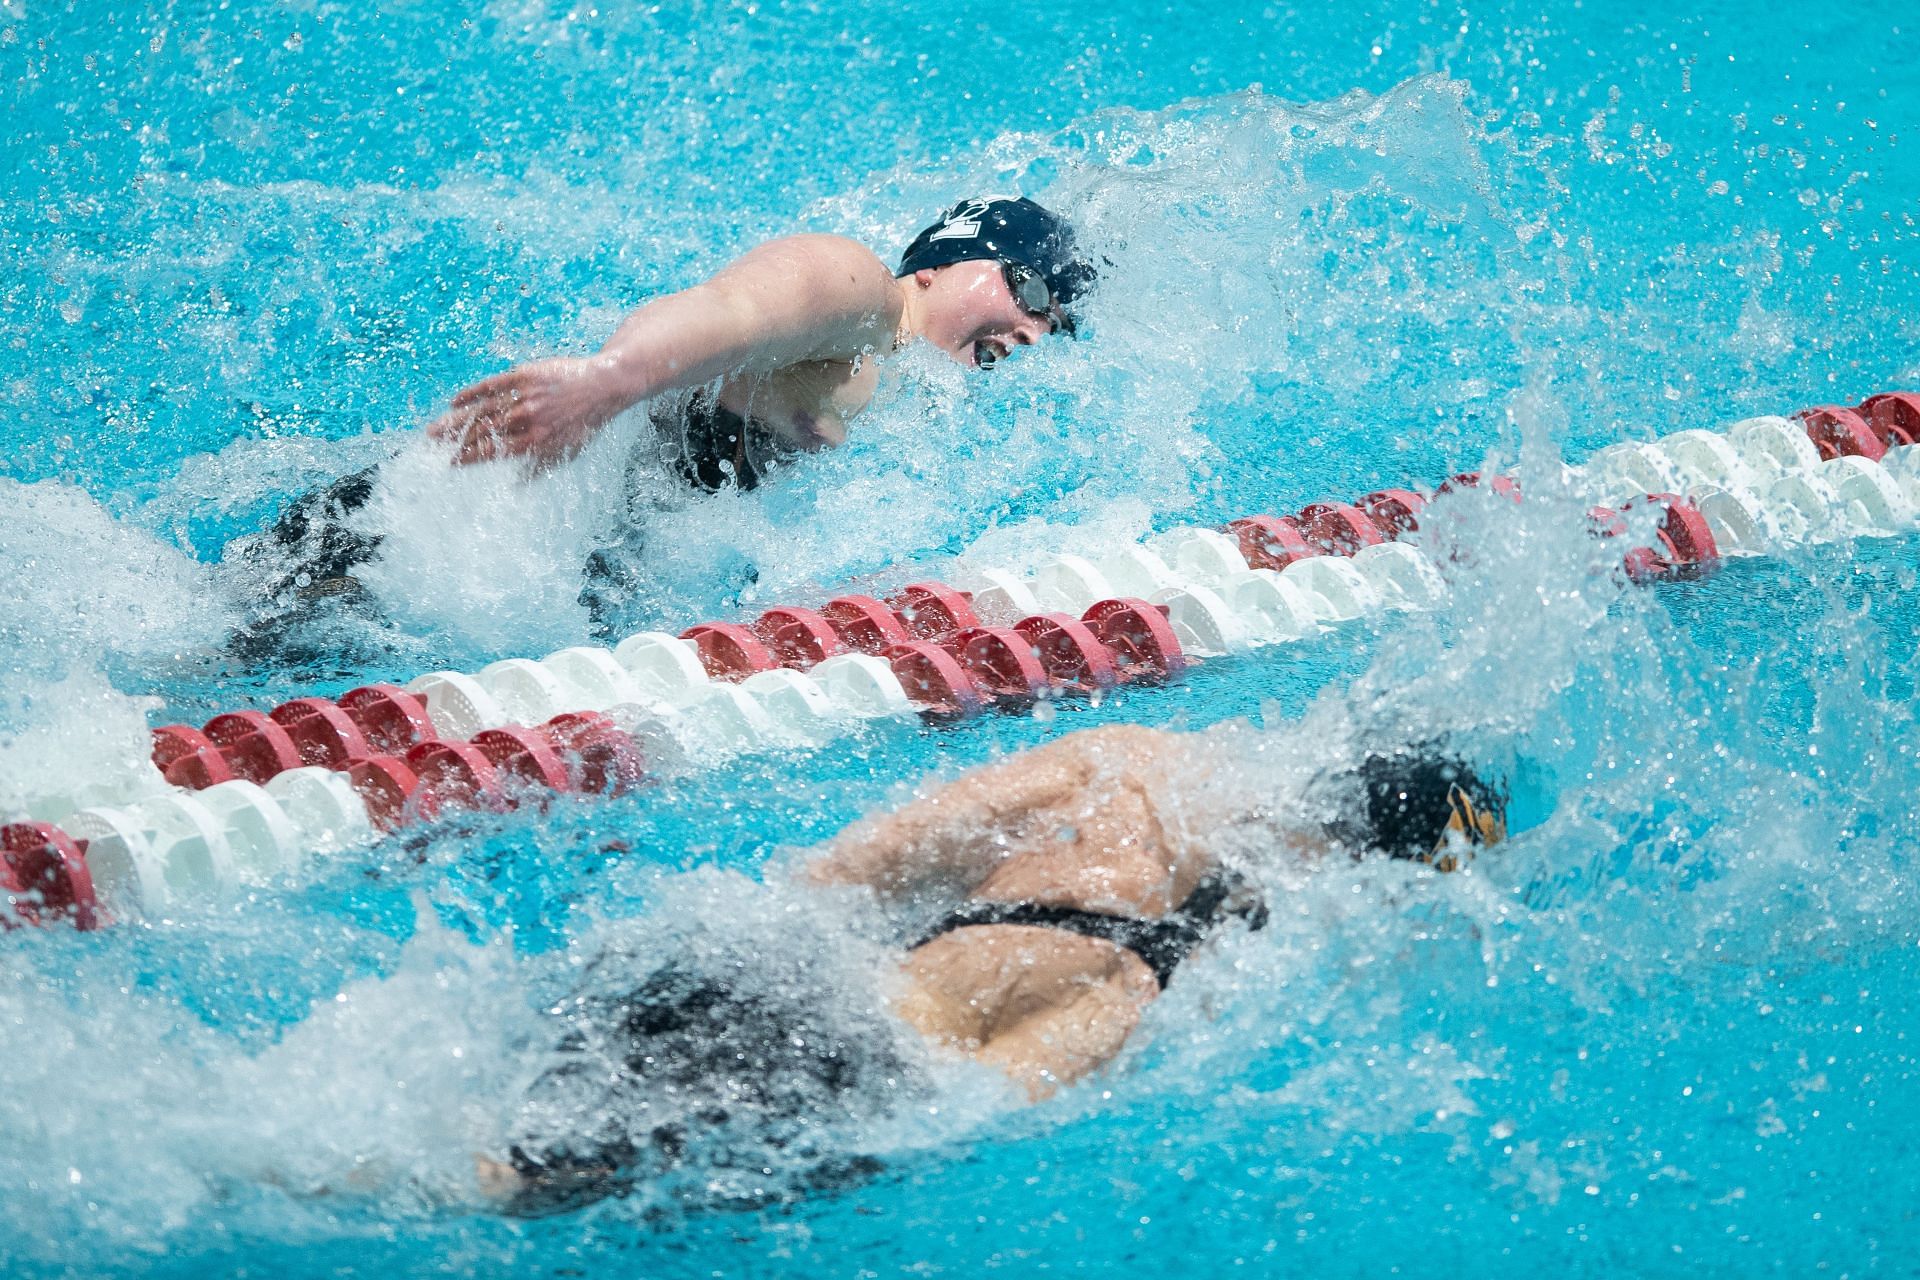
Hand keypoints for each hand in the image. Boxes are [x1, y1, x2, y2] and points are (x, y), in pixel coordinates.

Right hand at [426, 356, 628, 466]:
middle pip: (482, 431)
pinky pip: (494, 385)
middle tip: (430, 443)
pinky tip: (455, 402)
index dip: (469, 457)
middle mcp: (527, 420)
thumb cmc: (584, 423)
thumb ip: (537, 469)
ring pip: (483, 410)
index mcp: (536, 442)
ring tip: (435, 427)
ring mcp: (525, 396)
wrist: (603, 385)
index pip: (494, 452)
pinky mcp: (525, 375)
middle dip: (454, 439)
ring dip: (456, 419)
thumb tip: (514, 490)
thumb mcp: (566, 452)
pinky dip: (473, 393)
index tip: (448, 462)